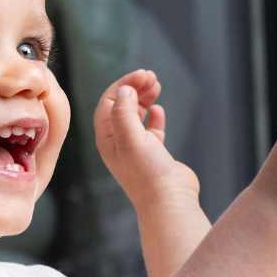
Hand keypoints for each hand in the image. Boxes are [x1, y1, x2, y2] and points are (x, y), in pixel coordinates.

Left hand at [94, 68, 199, 210]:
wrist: (169, 201)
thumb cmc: (147, 173)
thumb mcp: (130, 138)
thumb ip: (124, 112)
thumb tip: (125, 90)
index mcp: (107, 139)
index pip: (108, 102)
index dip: (123, 85)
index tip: (142, 74)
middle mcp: (118, 143)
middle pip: (121, 106)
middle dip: (134, 88)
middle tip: (151, 76)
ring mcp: (136, 149)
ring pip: (136, 115)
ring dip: (144, 98)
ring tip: (156, 85)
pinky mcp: (154, 154)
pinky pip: (150, 129)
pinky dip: (153, 116)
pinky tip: (158, 110)